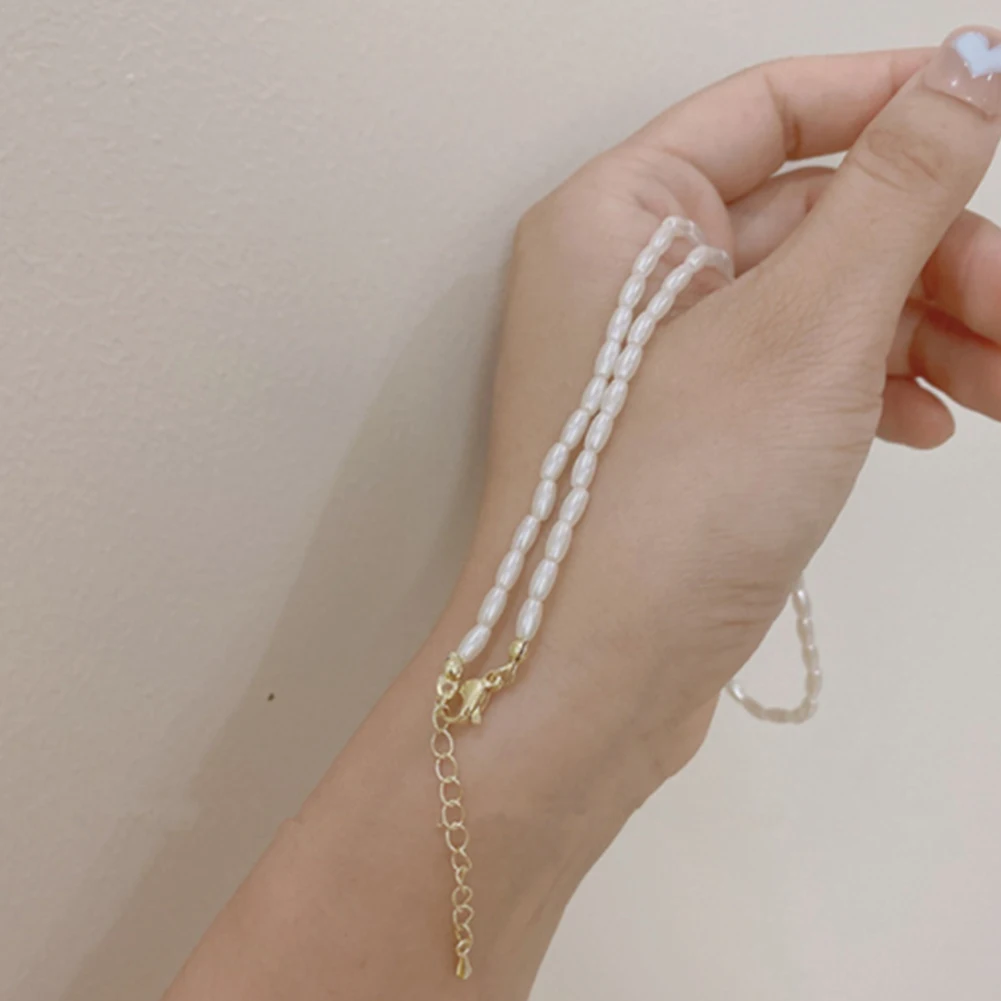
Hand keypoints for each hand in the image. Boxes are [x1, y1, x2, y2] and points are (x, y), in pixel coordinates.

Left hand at [448, 32, 1000, 799]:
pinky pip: (798, 371)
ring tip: (999, 381)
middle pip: (811, 211)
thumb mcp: (805, 327)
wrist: (598, 677)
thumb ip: (894, 188)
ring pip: (817, 299)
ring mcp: (656, 359)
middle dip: (931, 251)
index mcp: (619, 216)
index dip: (888, 98)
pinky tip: (929, 422)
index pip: (768, 108)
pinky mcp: (689, 429)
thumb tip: (971, 66)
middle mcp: (626, 276)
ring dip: (922, 326)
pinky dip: (872, 384)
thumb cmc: (666, 507)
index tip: (994, 111)